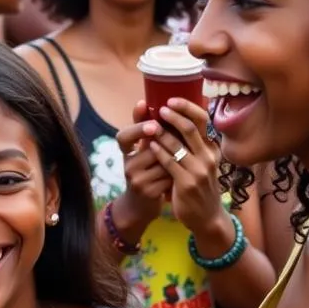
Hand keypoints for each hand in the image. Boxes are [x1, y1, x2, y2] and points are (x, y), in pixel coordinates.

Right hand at [114, 100, 174, 231]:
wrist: (140, 205)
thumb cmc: (145, 171)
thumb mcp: (141, 151)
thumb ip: (144, 129)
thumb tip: (144, 101)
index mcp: (125, 152)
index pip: (123, 136)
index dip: (137, 128)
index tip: (153, 124)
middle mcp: (127, 165)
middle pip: (153, 148)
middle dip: (170, 143)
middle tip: (183, 138)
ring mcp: (136, 180)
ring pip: (164, 161)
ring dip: (177, 158)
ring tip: (185, 157)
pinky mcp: (147, 192)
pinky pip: (169, 176)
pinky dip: (178, 172)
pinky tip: (182, 173)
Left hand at [146, 98, 223, 234]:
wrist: (206, 217)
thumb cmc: (200, 187)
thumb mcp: (202, 164)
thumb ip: (192, 145)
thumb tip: (176, 121)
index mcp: (211, 149)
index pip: (203, 120)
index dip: (187, 107)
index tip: (171, 100)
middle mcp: (208, 157)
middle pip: (190, 128)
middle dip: (172, 116)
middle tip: (159, 109)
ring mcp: (199, 170)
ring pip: (177, 145)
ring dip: (161, 133)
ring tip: (149, 125)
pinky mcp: (187, 183)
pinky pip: (169, 163)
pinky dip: (159, 152)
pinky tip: (150, 146)